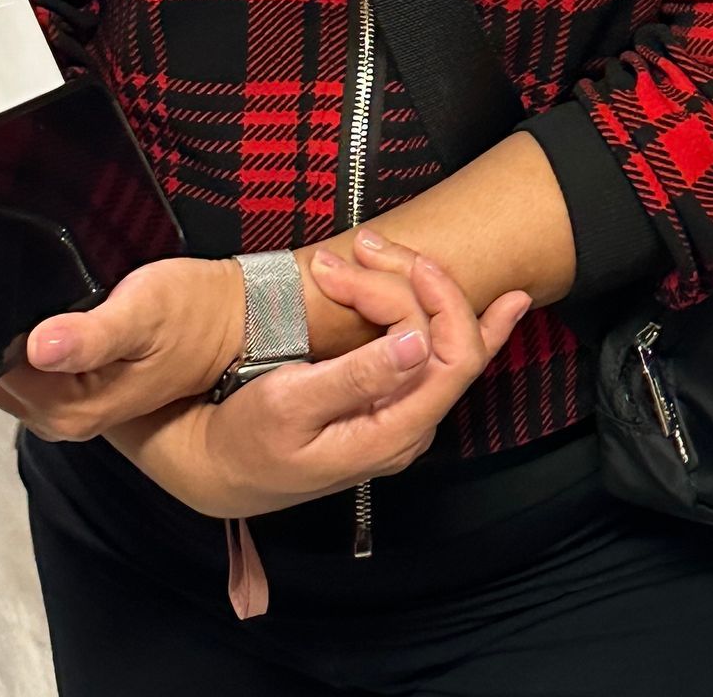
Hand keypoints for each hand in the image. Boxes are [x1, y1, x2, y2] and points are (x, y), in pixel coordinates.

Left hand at [0, 255, 245, 439]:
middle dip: (2, 336)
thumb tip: (40, 347)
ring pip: (10, 376)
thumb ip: (92, 335)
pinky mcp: (78, 395)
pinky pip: (29, 374)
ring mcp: (71, 410)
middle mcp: (65, 419)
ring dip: (14, 340)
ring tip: (46, 300)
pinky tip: (49, 320)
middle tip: (26, 290)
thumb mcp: (147, 311)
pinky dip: (27, 347)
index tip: (6, 293)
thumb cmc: (195, 313)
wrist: (232, 323)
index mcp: (74, 408)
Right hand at [117, 236, 528, 519]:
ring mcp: (404, 413)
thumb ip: (356, 378)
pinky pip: (437, 350)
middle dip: (415, 279)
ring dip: (417, 283)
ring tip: (368, 249)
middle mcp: (411, 426)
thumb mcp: (288, 405)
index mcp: (392, 434)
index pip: (453, 358)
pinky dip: (442, 310)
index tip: (378, 261)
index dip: (436, 298)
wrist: (218, 467)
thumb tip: (417, 343)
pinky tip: (495, 300)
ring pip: (444, 337)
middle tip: (362, 246)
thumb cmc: (244, 439)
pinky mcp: (391, 399)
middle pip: (453, 339)